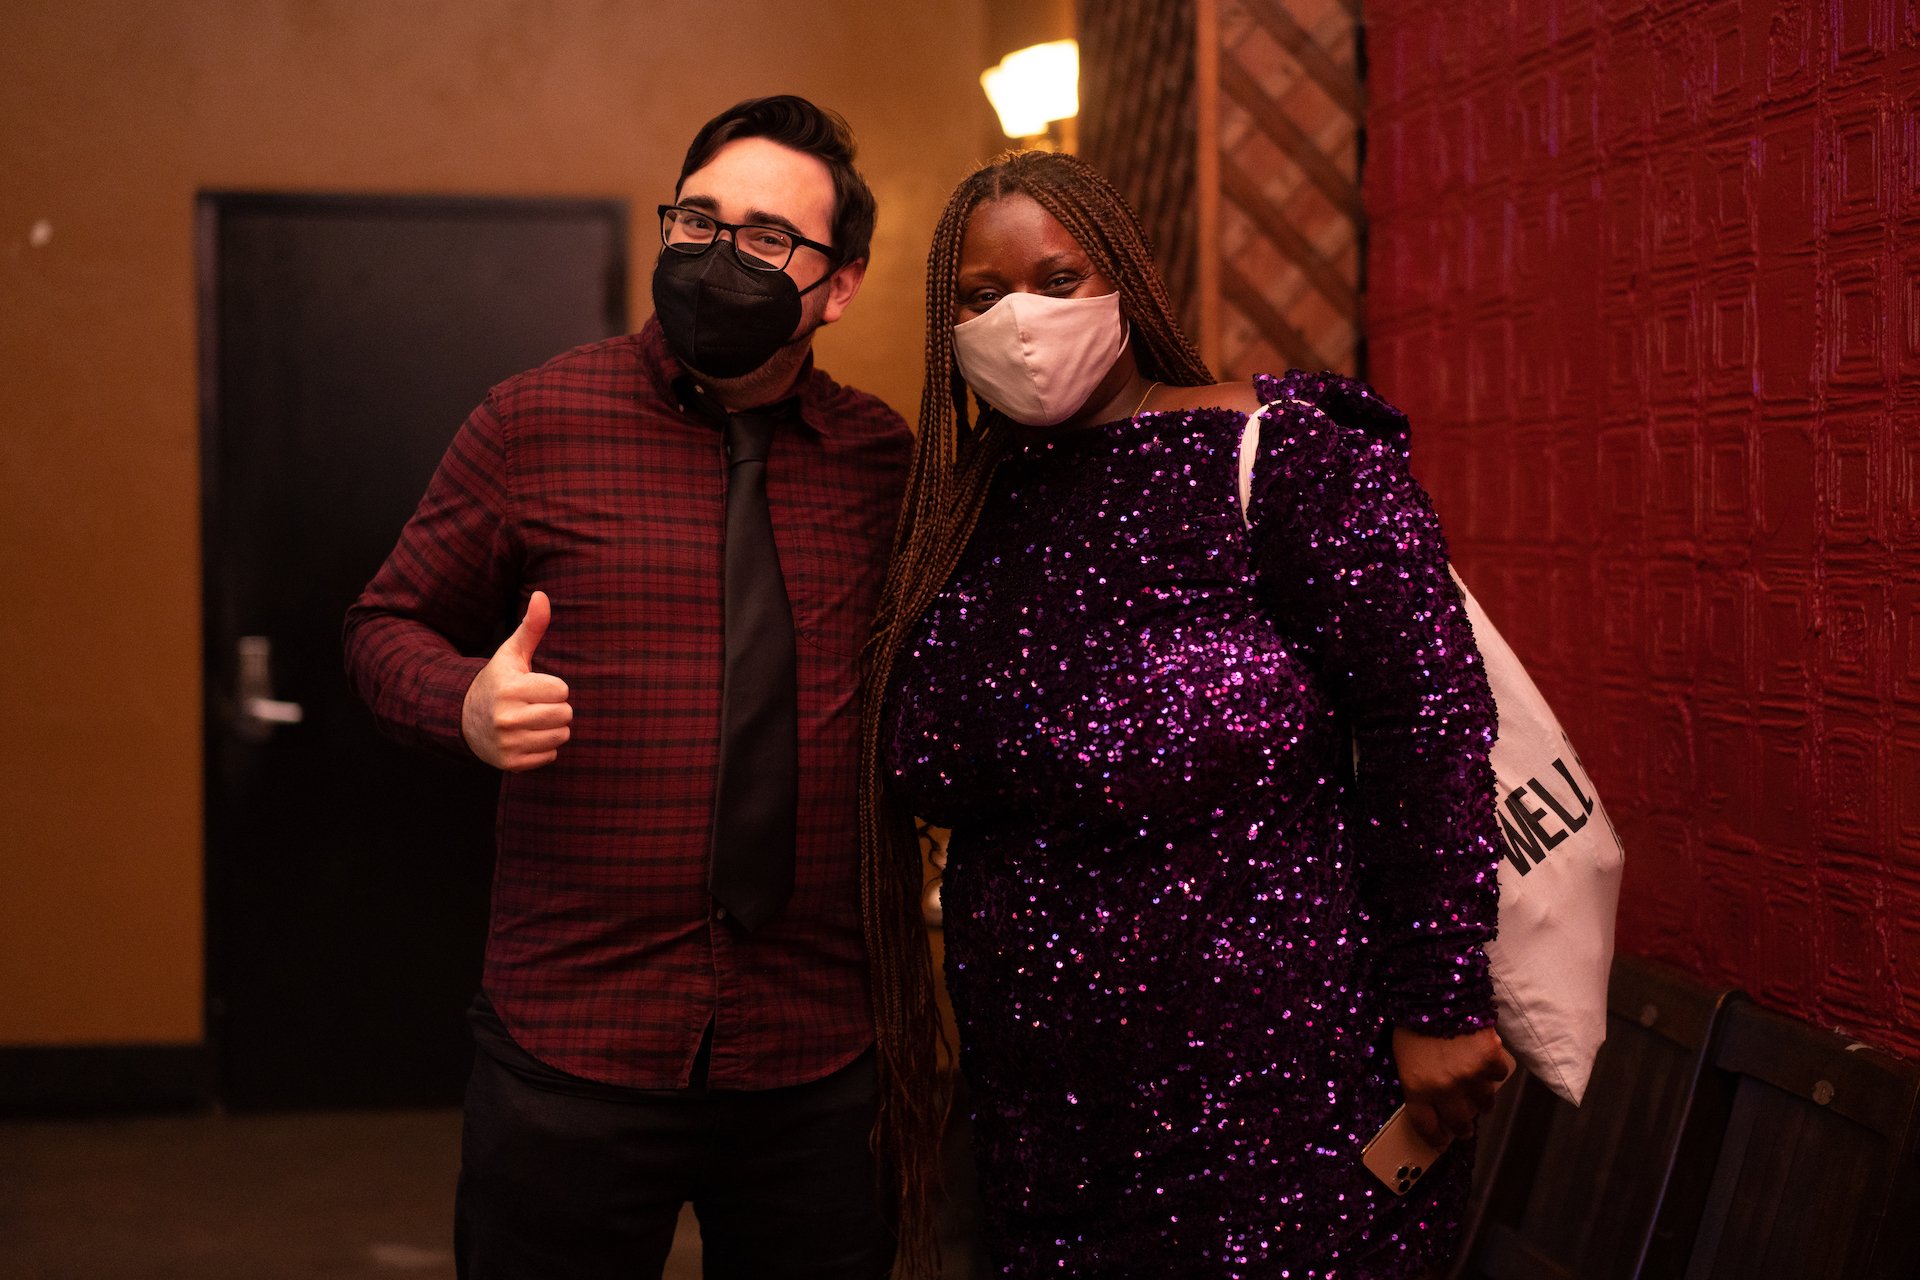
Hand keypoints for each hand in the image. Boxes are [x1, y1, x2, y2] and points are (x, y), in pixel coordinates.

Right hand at [461, 591, 571, 770]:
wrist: (464, 718)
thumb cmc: (498, 682)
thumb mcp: (512, 654)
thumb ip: (531, 627)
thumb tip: (542, 595)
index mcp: (509, 688)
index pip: (562, 690)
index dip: (552, 687)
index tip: (534, 686)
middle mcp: (506, 718)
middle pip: (565, 714)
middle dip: (556, 708)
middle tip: (535, 704)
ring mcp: (507, 743)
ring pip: (561, 736)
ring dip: (552, 728)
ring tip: (531, 720)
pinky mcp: (510, 763)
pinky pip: (550, 757)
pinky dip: (542, 749)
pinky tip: (525, 738)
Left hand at [1392, 1024, 1513, 1146]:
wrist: (1435, 990)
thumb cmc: (1411, 1019)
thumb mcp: (1402, 1055)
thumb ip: (1415, 1079)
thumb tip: (1426, 1095)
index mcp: (1417, 1087)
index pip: (1427, 1125)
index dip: (1434, 1137)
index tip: (1440, 1140)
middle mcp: (1445, 1088)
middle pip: (1459, 1122)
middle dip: (1462, 1128)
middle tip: (1465, 1129)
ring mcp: (1471, 1075)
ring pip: (1484, 1102)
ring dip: (1481, 1100)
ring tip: (1478, 1095)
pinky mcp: (1490, 1059)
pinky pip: (1498, 1075)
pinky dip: (1494, 1070)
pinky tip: (1487, 1064)